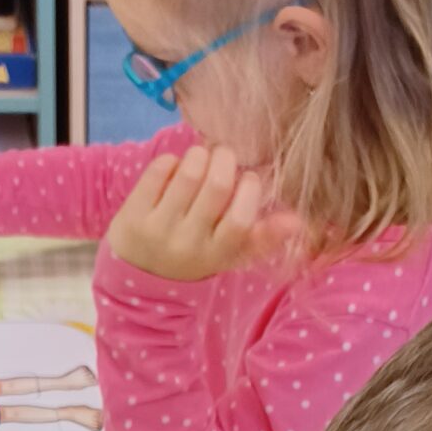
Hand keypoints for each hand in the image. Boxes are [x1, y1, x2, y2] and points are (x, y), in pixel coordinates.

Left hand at [107, 144, 303, 282]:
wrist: (137, 276)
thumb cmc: (194, 255)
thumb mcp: (229, 254)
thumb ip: (262, 237)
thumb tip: (298, 221)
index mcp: (216, 254)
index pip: (239, 220)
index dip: (249, 190)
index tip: (248, 179)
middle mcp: (187, 244)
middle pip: (216, 188)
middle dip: (225, 160)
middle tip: (225, 155)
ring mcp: (158, 229)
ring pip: (188, 174)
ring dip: (200, 154)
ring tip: (202, 156)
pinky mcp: (133, 214)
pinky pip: (158, 171)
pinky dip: (171, 161)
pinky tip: (175, 167)